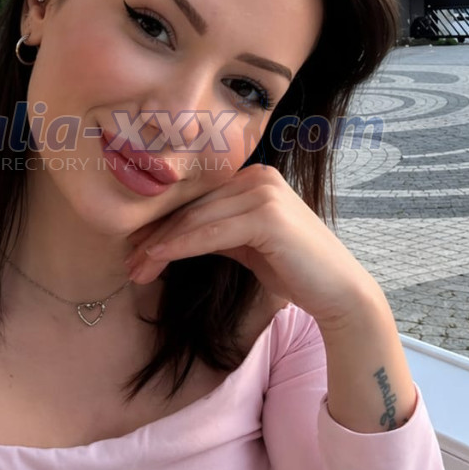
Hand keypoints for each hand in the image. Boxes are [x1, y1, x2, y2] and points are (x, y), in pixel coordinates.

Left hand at [124, 163, 384, 330]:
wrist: (339, 293)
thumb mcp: (246, 245)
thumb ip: (216, 231)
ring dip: (161, 245)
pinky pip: (212, 232)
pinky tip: (158, 257)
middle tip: (129, 263)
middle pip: (193, 208)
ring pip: (197, 220)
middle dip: (156, 236)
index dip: (163, 225)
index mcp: (253, 178)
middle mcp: (258, 177)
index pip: (197, 201)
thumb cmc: (293, 271)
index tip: (135, 250)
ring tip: (136, 268)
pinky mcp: (267, 214)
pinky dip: (181, 246)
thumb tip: (168, 236)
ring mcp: (264, 192)